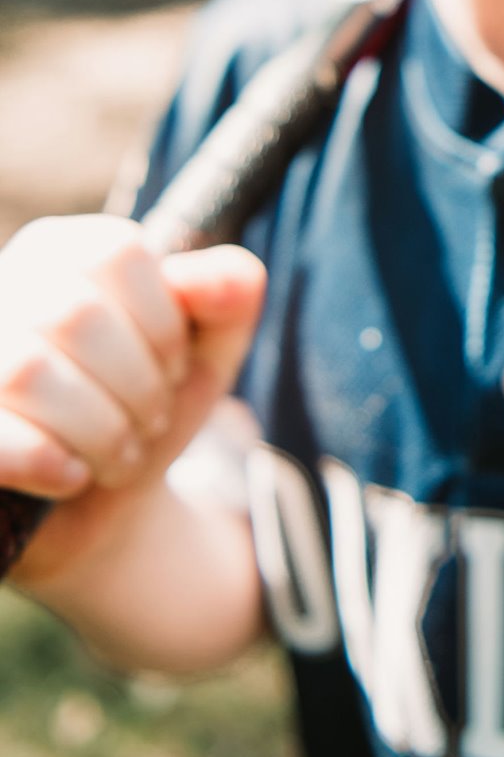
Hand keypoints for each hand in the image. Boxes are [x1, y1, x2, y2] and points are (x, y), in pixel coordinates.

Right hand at [0, 216, 265, 586]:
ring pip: (26, 373)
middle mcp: (6, 287)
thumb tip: (213, 279)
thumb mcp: (207, 348)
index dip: (163, 324)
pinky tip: (73, 476)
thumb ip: (229, 293)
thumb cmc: (146, 405)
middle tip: (151, 421)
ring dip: (100, 431)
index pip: (117, 252)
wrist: (101, 505)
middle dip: (137, 386)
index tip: (173, 368)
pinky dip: (51, 463)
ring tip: (119, 454)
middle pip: (73, 315)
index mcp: (65, 251)